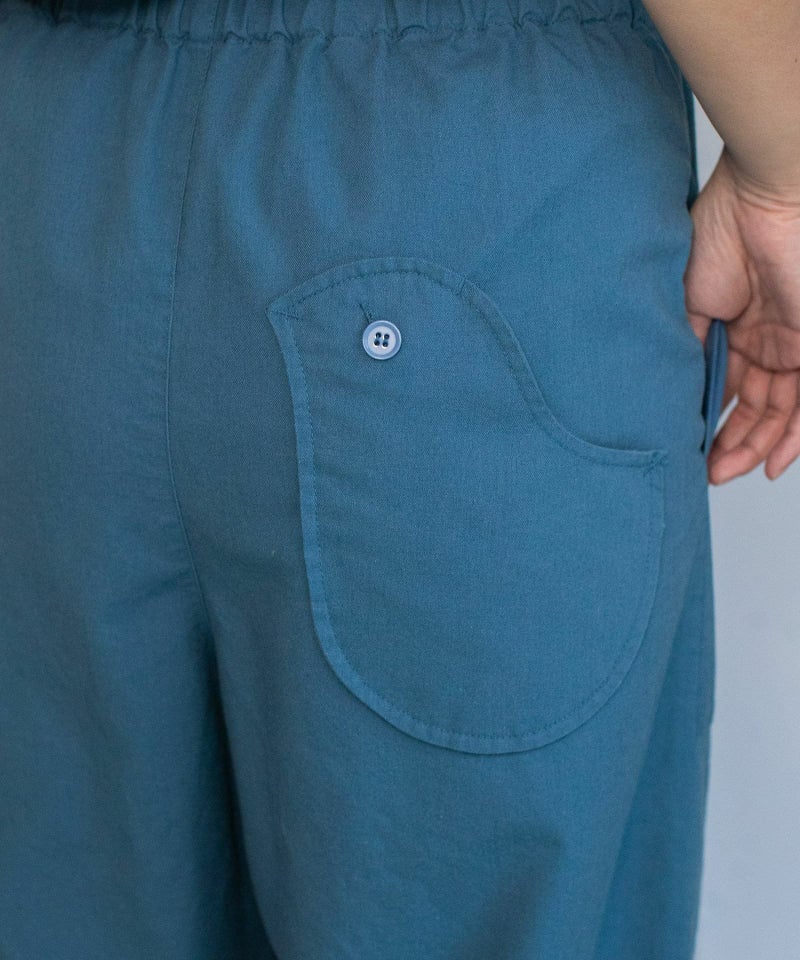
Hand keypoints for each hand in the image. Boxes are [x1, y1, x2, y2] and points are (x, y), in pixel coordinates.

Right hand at [683, 145, 799, 482]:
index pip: (722, 385)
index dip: (706, 419)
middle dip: (731, 442)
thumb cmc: (720, 236)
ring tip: (726, 472)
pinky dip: (792, 436)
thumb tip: (674, 394)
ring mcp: (791, 344)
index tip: (685, 447)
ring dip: (755, 447)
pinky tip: (772, 463)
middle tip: (707, 472)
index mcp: (731, 326)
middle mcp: (764, 340)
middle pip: (752, 406)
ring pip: (779, 412)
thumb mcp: (687, 305)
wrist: (767, 199)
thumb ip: (688, 349)